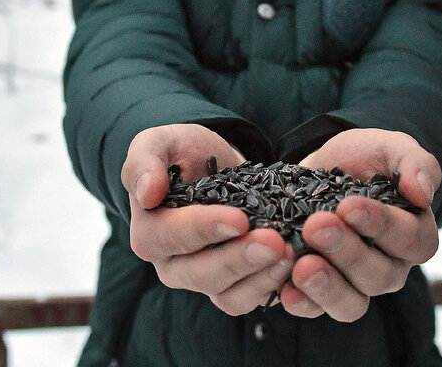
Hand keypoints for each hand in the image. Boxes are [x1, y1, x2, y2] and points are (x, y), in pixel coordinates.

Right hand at [122, 124, 294, 314]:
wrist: (211, 164)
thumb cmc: (181, 153)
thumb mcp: (158, 142)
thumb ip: (144, 161)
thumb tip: (148, 193)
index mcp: (149, 233)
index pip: (171, 237)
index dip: (204, 229)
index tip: (240, 219)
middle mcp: (173, 265)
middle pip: (201, 274)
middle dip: (240, 259)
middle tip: (275, 242)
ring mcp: (205, 280)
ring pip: (228, 296)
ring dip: (261, 279)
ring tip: (291, 254)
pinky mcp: (235, 286)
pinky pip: (251, 299)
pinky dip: (274, 286)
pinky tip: (297, 265)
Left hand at [279, 128, 440, 321]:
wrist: (320, 167)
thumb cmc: (363, 158)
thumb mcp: (388, 147)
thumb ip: (414, 162)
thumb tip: (422, 193)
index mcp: (414, 233)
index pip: (410, 240)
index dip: (381, 225)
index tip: (348, 205)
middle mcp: (389, 266)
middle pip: (379, 276)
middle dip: (347, 252)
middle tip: (315, 226)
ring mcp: (355, 284)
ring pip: (352, 303)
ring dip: (327, 287)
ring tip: (302, 266)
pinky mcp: (321, 292)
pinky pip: (317, 310)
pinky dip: (302, 302)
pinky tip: (286, 289)